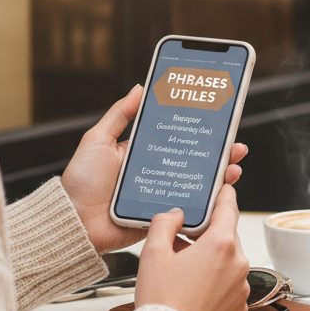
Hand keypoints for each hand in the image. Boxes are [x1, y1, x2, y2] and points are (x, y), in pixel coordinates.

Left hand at [60, 85, 248, 255]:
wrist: (74, 223)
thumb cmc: (80, 182)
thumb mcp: (98, 140)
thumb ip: (120, 114)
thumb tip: (140, 87)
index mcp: (142, 152)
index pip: (176, 137)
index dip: (197, 129)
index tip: (217, 120)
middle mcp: (155, 172)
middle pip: (193, 160)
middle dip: (218, 152)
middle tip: (235, 145)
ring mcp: (160, 195)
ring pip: (197, 184)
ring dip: (219, 176)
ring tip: (232, 167)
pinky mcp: (162, 216)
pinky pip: (188, 209)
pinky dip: (206, 203)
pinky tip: (219, 195)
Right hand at [135, 185, 249, 310]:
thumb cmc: (161, 303)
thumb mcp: (153, 254)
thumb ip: (164, 224)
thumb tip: (175, 215)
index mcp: (220, 245)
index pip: (228, 208)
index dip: (224, 195)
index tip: (223, 189)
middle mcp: (238, 264)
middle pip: (227, 237)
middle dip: (207, 236)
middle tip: (183, 242)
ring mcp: (242, 288)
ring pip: (229, 262)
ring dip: (212, 261)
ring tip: (184, 273)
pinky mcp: (241, 309)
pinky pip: (231, 286)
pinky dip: (217, 284)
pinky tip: (194, 292)